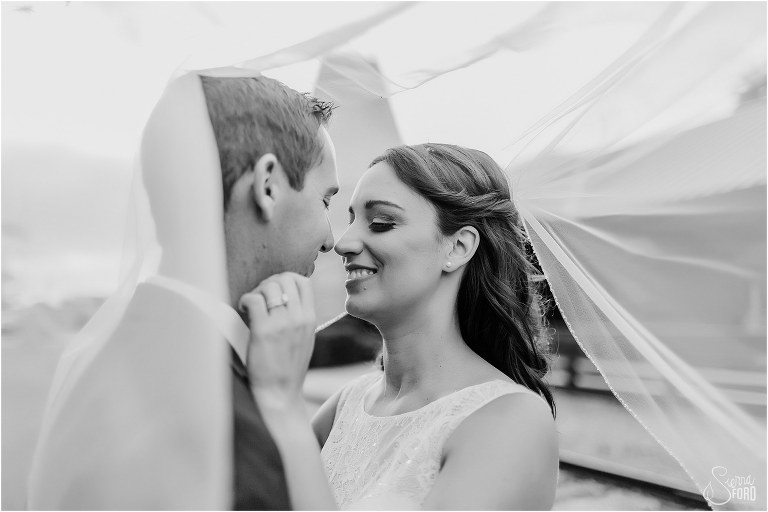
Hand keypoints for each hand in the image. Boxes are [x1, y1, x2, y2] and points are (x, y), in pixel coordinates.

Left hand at [238, 272, 315, 414]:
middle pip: (285, 279)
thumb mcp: (305, 339)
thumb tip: (286, 297)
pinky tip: (243, 310)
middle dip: (269, 283)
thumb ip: (299, 318)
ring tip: (251, 306)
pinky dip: (246, 300)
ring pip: (269, 287)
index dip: (286, 279)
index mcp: (310, 319)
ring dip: (256, 291)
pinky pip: (254, 300)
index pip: (303, 282)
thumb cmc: (288, 369)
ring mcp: (282, 324)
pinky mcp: (264, 331)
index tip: (274, 291)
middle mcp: (298, 318)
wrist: (279, 394)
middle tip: (260, 298)